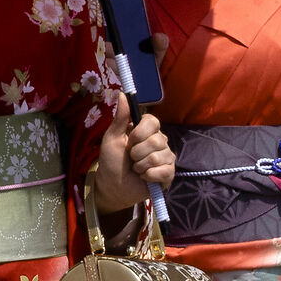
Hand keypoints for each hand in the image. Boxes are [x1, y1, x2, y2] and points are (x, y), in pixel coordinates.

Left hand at [93, 93, 173, 212]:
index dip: (140, 132)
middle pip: (156, 140)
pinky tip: (144, 177)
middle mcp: (159, 141)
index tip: (129, 140)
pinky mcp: (168, 173)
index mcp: (146, 130)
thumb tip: (123, 94)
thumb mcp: (112, 138)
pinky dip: (149, 176)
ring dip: (140, 166)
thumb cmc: (111, 161)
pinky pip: (164, 171)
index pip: (153, 121)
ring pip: (158, 157)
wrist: (112, 186)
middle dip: (137, 153)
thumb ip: (120, 117)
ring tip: (136, 169)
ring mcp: (166, 157)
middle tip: (131, 159)